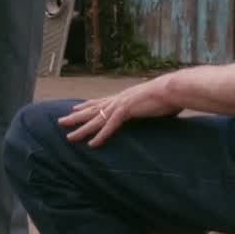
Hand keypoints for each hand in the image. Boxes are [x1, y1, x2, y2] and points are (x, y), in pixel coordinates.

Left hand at [60, 77, 180, 146]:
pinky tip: (92, 144)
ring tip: (69, 136)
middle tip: (61, 121)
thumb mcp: (152, 103)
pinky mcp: (126, 111)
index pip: (100, 101)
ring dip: (82, 129)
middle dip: (76, 117)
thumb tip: (148, 112)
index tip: (74, 108)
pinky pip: (110, 127)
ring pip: (96, 119)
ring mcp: (121, 105)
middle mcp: (119, 99)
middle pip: (92, 110)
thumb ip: (146, 108)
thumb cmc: (168, 96)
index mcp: (124, 96)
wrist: (173, 89)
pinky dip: (100, 136)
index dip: (86, 105)